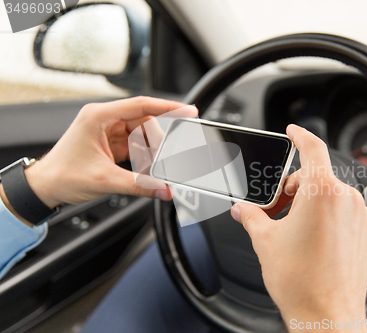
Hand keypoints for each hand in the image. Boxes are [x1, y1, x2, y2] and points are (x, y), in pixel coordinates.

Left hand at [24, 96, 196, 208]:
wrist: (44, 187)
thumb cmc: (61, 175)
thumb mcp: (104, 180)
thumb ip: (139, 185)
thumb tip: (163, 189)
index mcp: (99, 116)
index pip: (142, 105)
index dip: (169, 107)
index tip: (188, 111)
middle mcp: (104, 119)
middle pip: (145, 122)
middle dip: (158, 142)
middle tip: (166, 159)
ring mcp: (108, 131)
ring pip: (142, 135)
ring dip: (150, 152)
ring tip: (151, 169)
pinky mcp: (110, 143)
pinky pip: (135, 146)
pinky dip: (143, 158)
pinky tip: (144, 169)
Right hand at [230, 124, 366, 329]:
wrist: (327, 316)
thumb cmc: (302, 282)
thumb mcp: (266, 241)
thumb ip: (252, 217)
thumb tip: (243, 209)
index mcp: (322, 193)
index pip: (313, 148)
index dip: (300, 135)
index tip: (293, 131)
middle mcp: (345, 200)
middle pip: (315, 176)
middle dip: (292, 187)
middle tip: (275, 208)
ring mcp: (358, 216)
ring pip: (329, 194)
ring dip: (309, 202)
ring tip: (291, 228)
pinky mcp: (364, 232)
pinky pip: (342, 211)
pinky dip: (325, 215)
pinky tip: (310, 237)